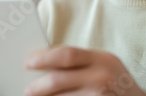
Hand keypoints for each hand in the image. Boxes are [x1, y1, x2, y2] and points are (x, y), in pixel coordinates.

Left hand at [25, 46, 145, 95]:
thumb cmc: (117, 84)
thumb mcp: (105, 66)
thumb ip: (81, 62)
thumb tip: (45, 62)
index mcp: (102, 59)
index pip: (67, 54)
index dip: (44, 58)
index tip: (28, 62)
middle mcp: (102, 77)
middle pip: (58, 80)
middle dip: (38, 86)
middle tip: (27, 90)